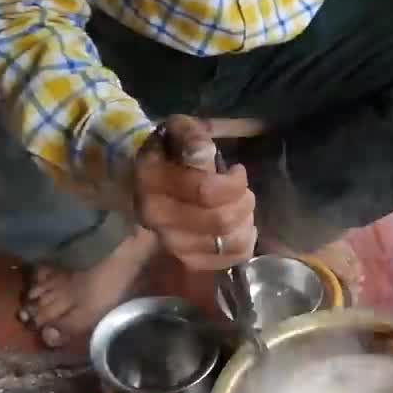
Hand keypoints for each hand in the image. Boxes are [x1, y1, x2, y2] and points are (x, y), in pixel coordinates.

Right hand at [133, 117, 256, 270]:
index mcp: (153, 182)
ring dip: (245, 223)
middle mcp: (157, 217)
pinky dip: (244, 244)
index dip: (234, 182)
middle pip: (220, 220)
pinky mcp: (186, 260)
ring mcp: (171, 243)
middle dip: (243, 202)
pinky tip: (241, 228)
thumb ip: (192, 137)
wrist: (148, 180)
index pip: (206, 191)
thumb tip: (203, 154)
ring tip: (242, 208)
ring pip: (226, 242)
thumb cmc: (171, 153)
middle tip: (244, 191)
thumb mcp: (178, 131)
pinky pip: (227, 261)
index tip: (237, 171)